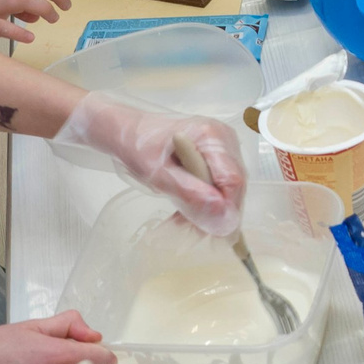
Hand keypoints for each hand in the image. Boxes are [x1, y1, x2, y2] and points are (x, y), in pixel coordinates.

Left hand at [50, 98, 246, 236]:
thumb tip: (222, 216)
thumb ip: (189, 193)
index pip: (234, 179)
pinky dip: (204, 200)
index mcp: (212, 136)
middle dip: (216, 211)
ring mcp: (223, 146)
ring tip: (181, 222)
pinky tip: (185, 210)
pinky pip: (220, 184)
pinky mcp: (217, 154)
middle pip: (234, 185)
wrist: (128, 132)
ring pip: (228, 188)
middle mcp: (224, 138)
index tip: (210, 231)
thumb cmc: (139, 148)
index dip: (227, 208)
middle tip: (189, 231)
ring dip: (208, 209)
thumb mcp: (158, 174)